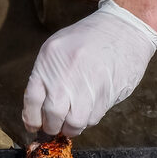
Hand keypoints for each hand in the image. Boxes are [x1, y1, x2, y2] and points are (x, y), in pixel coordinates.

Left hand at [22, 0, 156, 136]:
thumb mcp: (59, 48)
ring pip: (73, 123)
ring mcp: (86, 85)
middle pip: (52, 116)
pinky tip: (88, 110)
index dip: (32, 119)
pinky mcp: (106, 94)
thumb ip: (46, 74)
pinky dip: (88, 121)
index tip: (34, 125)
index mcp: (49, 60)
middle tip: (54, 126)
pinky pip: (92, 119)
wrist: (124, 28)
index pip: (32, 100)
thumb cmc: (89, 37)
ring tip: (71, 122)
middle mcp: (65, 75)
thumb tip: (38, 108)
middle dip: (51, 127)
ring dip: (70, 128)